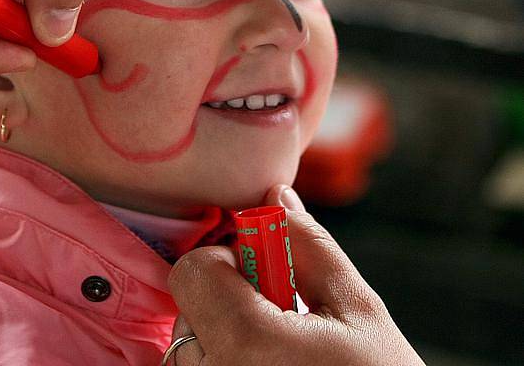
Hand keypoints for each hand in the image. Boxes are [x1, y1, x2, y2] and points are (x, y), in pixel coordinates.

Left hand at [166, 186, 424, 365]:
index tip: (266, 276)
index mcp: (246, 343)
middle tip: (280, 322)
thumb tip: (275, 196)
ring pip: (188, 348)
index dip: (230, 261)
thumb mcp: (358, 311)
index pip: (193, 270)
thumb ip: (308, 246)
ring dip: (223, 339)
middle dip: (228, 301)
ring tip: (278, 356)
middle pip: (188, 309)